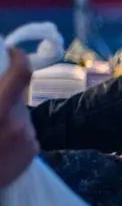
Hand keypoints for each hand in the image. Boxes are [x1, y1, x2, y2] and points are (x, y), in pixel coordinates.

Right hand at [0, 48, 36, 187]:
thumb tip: (3, 83)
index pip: (21, 73)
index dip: (18, 58)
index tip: (11, 53)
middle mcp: (18, 121)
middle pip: (17, 97)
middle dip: (4, 96)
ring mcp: (29, 138)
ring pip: (20, 116)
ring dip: (8, 116)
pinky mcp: (34, 152)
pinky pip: (25, 133)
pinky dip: (14, 133)